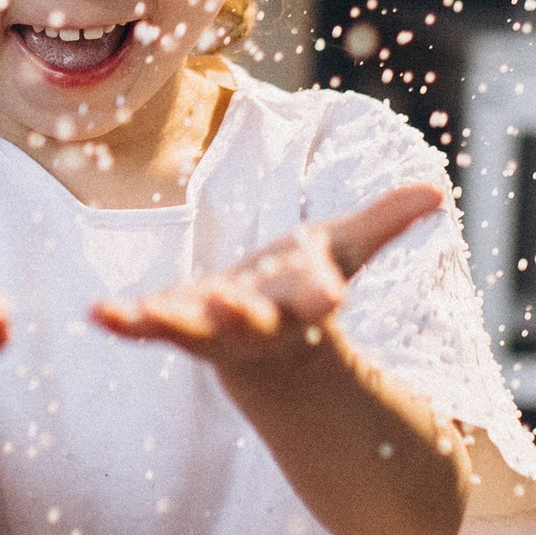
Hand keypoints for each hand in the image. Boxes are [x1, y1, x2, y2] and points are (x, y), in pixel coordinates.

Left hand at [89, 183, 444, 367]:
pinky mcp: (176, 324)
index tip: (328, 292)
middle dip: (242, 314)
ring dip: (172, 322)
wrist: (265, 346)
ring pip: (193, 328)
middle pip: (251, 320)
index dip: (319, 291)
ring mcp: (212, 327)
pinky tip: (97, 313)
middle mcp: (258, 320)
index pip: (316, 296)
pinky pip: (147, 327)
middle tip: (231, 305)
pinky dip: (124, 322)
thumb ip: (385, 222)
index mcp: (302, 300)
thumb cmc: (303, 286)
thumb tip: (438, 189)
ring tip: (145, 313)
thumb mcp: (345, 250)